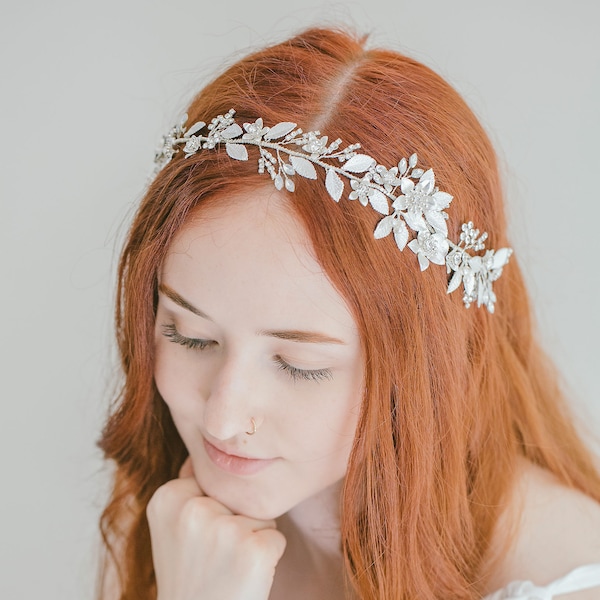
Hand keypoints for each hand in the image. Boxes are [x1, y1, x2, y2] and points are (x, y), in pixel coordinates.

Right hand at [147, 457, 285, 599]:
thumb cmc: (190, 578)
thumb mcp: (171, 527)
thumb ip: (188, 486)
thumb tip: (208, 446)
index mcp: (167, 497)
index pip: (212, 479)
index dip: (213, 511)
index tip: (197, 543)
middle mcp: (191, 508)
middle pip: (237, 493)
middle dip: (233, 520)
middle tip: (214, 558)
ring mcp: (221, 529)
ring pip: (259, 512)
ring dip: (251, 538)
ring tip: (227, 567)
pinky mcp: (252, 550)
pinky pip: (275, 536)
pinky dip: (267, 557)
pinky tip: (243, 576)